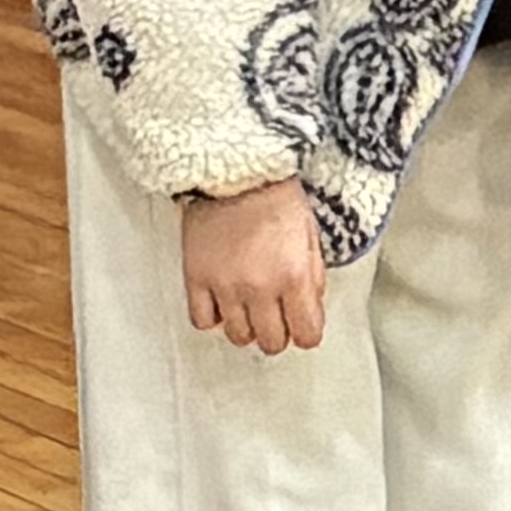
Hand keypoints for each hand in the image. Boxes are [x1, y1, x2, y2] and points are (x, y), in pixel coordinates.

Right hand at [181, 178, 328, 352]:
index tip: (303, 325)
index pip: (306, 335)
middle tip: (277, 315)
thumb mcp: (310, 234)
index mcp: (293, 275)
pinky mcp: (197, 278)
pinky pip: (202, 320)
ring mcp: (225, 285)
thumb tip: (310, 309)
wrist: (233, 168)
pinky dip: (213, 317)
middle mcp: (259, 287)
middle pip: (271, 342)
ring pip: (238, 336)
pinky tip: (222, 300)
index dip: (307, 332)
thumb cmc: (273, 194)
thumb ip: (313, 278)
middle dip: (279, 332)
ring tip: (249, 306)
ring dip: (247, 326)